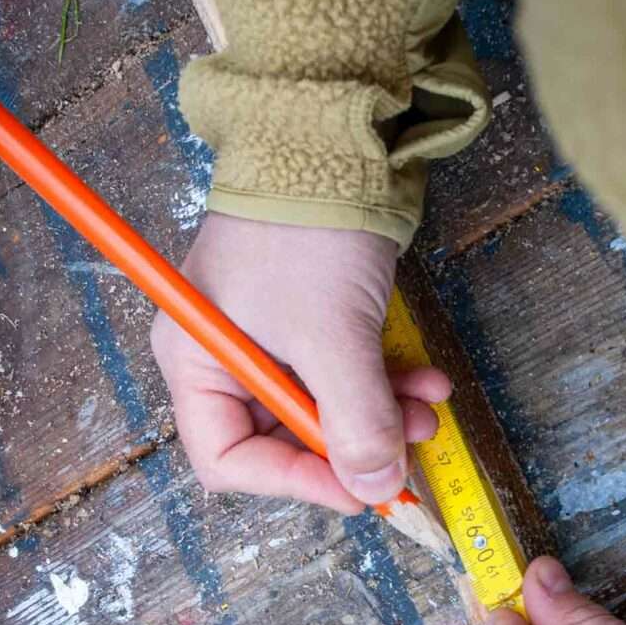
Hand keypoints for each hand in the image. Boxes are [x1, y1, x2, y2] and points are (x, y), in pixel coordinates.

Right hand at [151, 214, 450, 510]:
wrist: (333, 136)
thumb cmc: (307, 229)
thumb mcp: (332, 337)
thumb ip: (354, 421)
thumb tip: (375, 488)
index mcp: (196, 361)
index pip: (229, 460)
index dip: (293, 483)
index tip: (357, 488)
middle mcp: (223, 355)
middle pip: (282, 440)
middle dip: (352, 447)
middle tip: (409, 446)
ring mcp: (269, 336)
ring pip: (326, 410)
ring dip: (381, 418)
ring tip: (429, 408)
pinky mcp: (313, 319)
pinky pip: (347, 375)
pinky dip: (387, 384)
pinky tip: (429, 379)